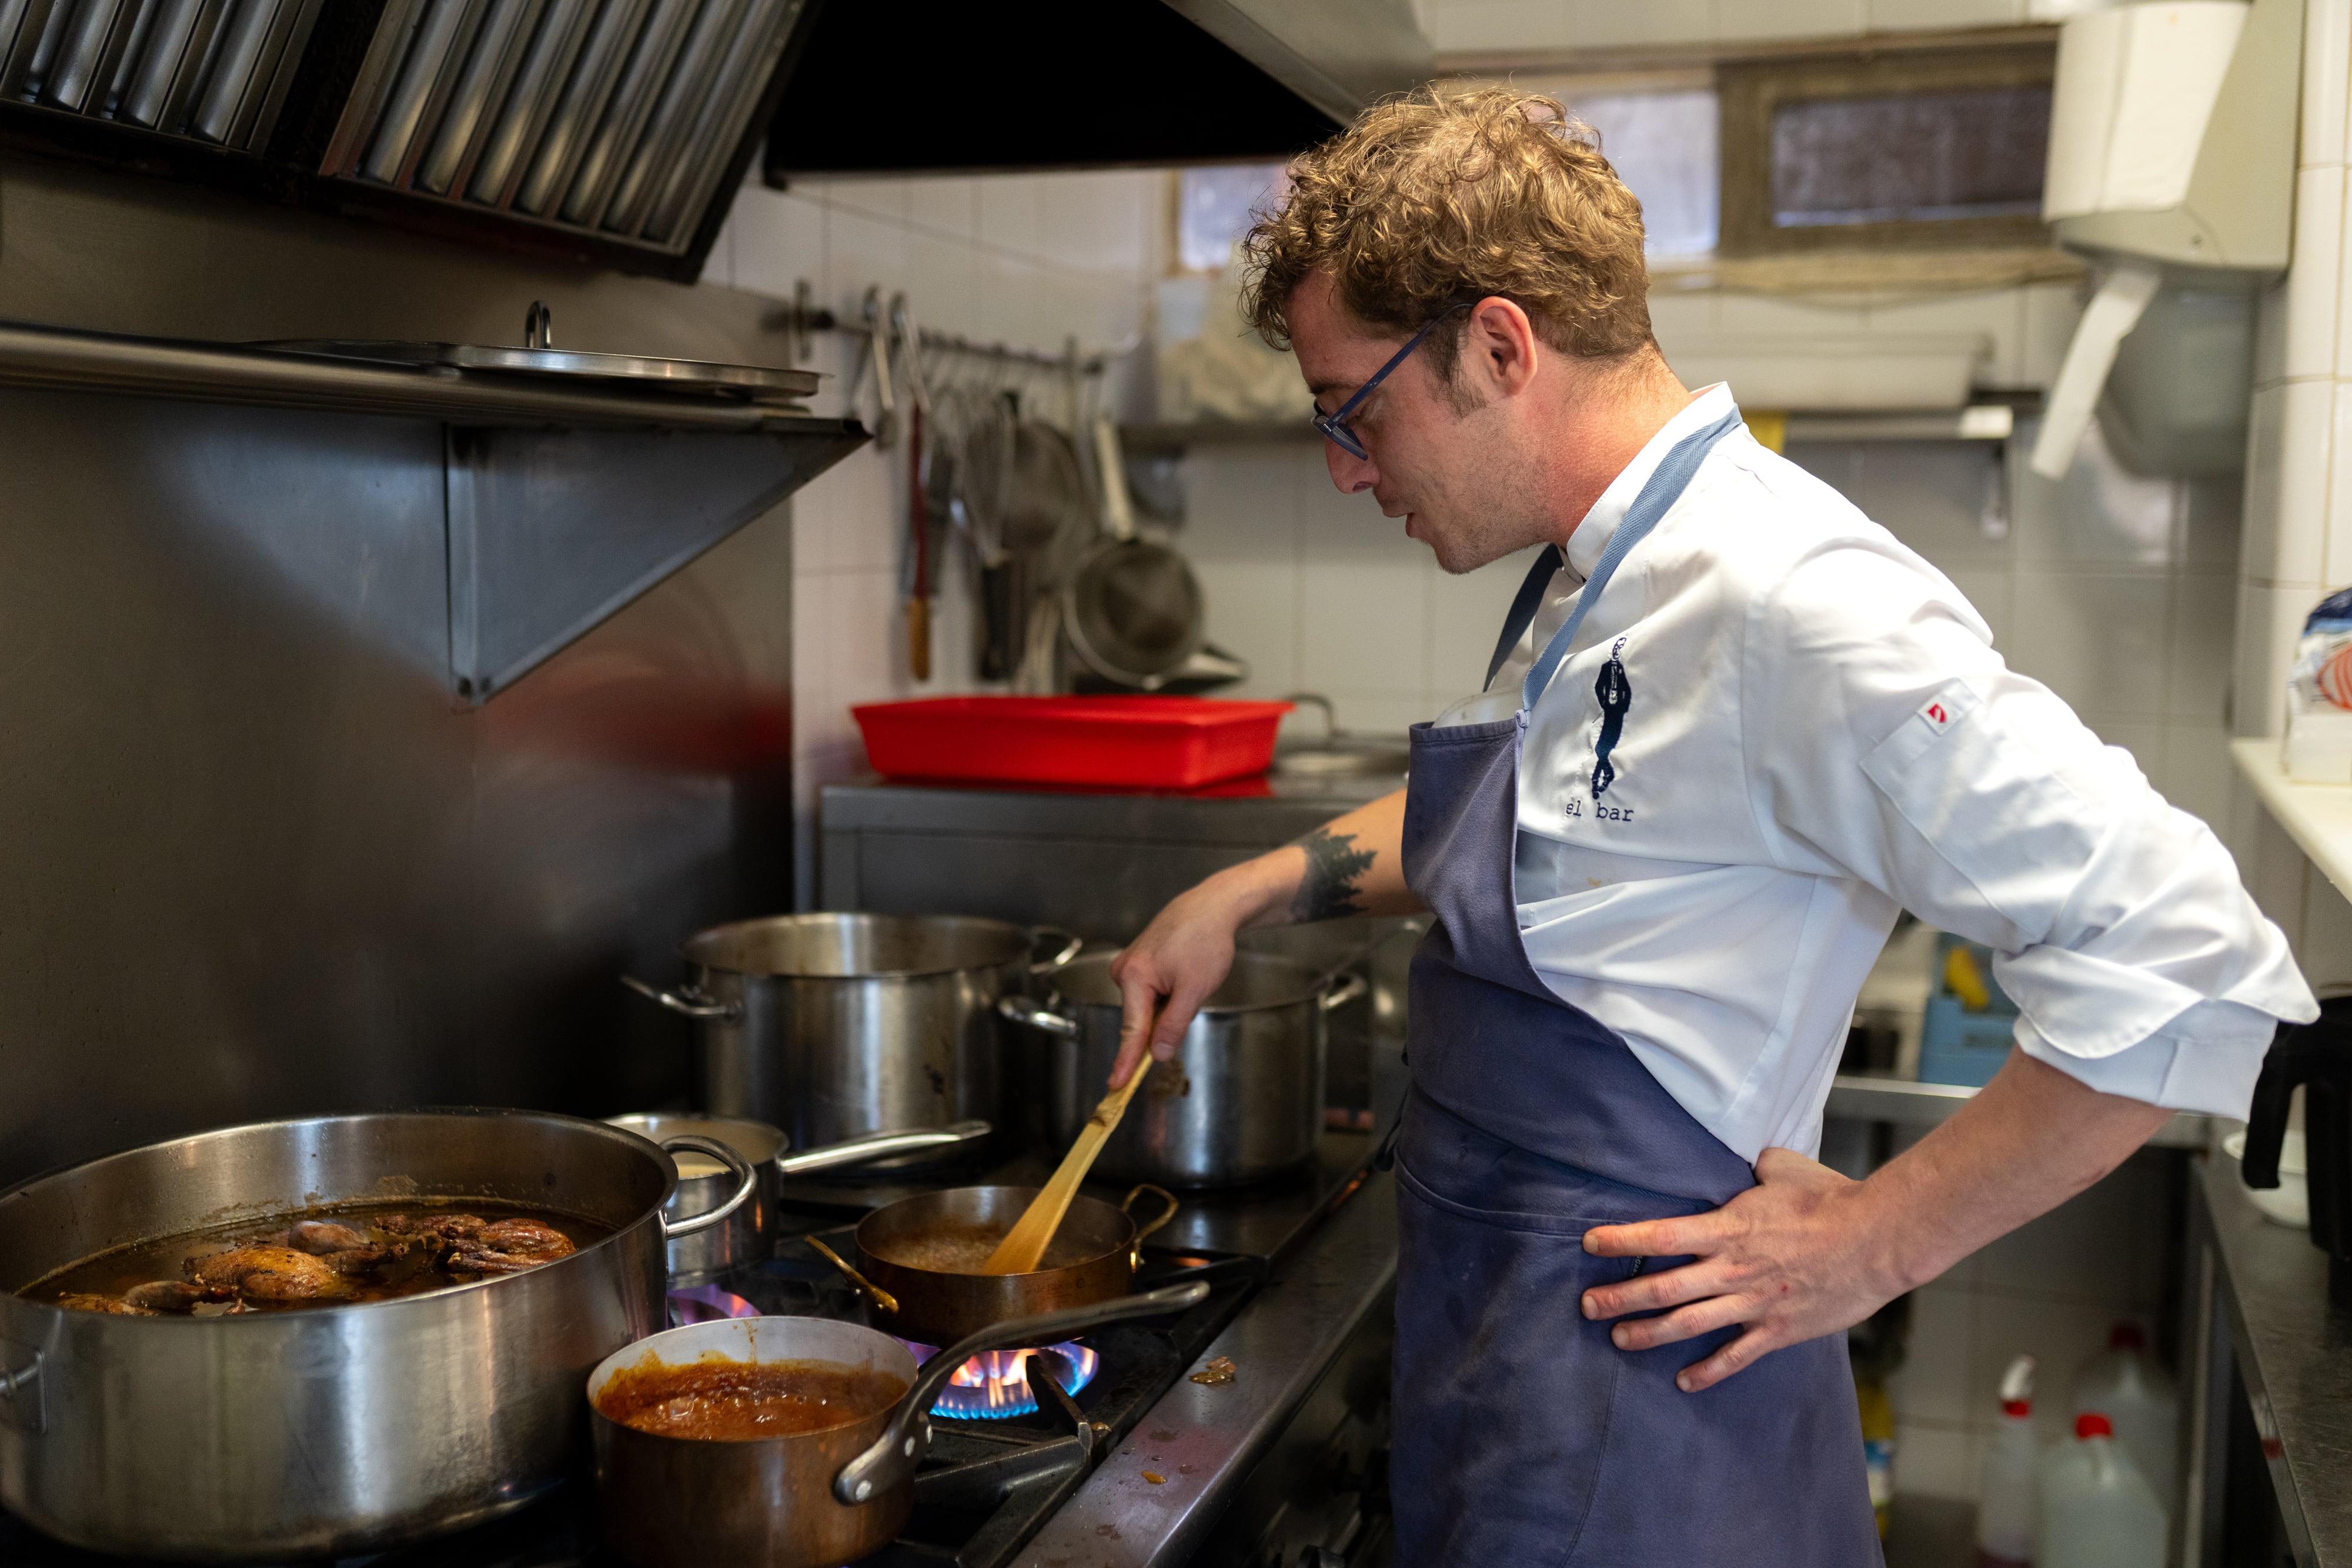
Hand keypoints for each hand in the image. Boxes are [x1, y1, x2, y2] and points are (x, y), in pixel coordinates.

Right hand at [1104, 876, 1260, 1088]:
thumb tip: (1159, 1054)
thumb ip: (1174, 1024)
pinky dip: (1167, 995)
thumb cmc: (1205, 941)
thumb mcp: (1195, 989)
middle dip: (1163, 1022)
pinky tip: (1183, 976)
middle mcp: (1124, 970)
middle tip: (1191, 997)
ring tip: (1190, 978)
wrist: (1212, 907)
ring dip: (1168, 1006)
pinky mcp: (1139, 962)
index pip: (1131, 1030)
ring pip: (1147, 1006)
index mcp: (1133, 977)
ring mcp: (1130, 965)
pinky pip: (1150, 992)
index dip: (1126, 1061)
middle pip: (1139, 1018)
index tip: (1116, 1086)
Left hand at [1576, 1147, 1906, 1392]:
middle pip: (1663, 1287)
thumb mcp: (1783, 1168)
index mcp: (1728, 1228)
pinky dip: (1710, 1372)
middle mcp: (1732, 1269)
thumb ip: (1753, 1167)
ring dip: (1650, 1333)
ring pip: (1689, 1324)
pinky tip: (1685, 1382)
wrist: (1879, 1239)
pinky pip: (1737, 1355)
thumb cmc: (1832, 1199)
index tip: (1590, 1243)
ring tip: (1618, 1339)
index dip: (1621, 1240)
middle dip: (1620, 1297)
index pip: (1661, 1234)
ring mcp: (1754, 1302)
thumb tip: (1745, 1159)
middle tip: (1586, 1306)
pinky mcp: (1779, 1329)